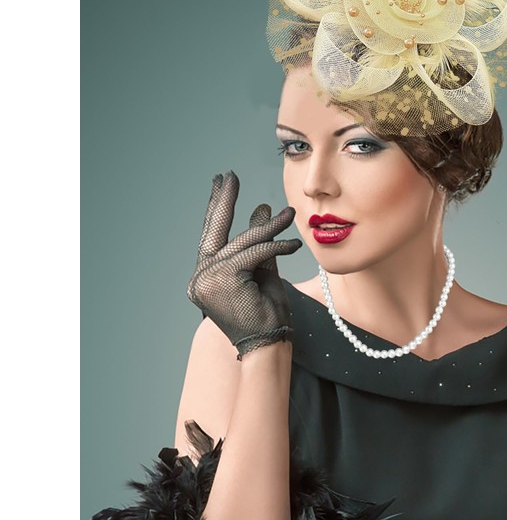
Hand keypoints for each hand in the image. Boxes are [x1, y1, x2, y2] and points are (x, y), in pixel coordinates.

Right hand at [186, 170, 301, 358]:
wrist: (270, 344)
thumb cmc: (267, 313)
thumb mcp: (263, 270)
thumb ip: (259, 242)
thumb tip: (261, 208)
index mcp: (205, 276)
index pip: (212, 235)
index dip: (217, 207)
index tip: (221, 183)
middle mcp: (200, 277)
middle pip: (214, 231)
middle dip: (223, 200)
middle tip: (229, 175)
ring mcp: (208, 279)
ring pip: (243, 243)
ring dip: (269, 228)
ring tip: (290, 215)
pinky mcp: (224, 279)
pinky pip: (255, 254)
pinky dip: (276, 247)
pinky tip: (293, 244)